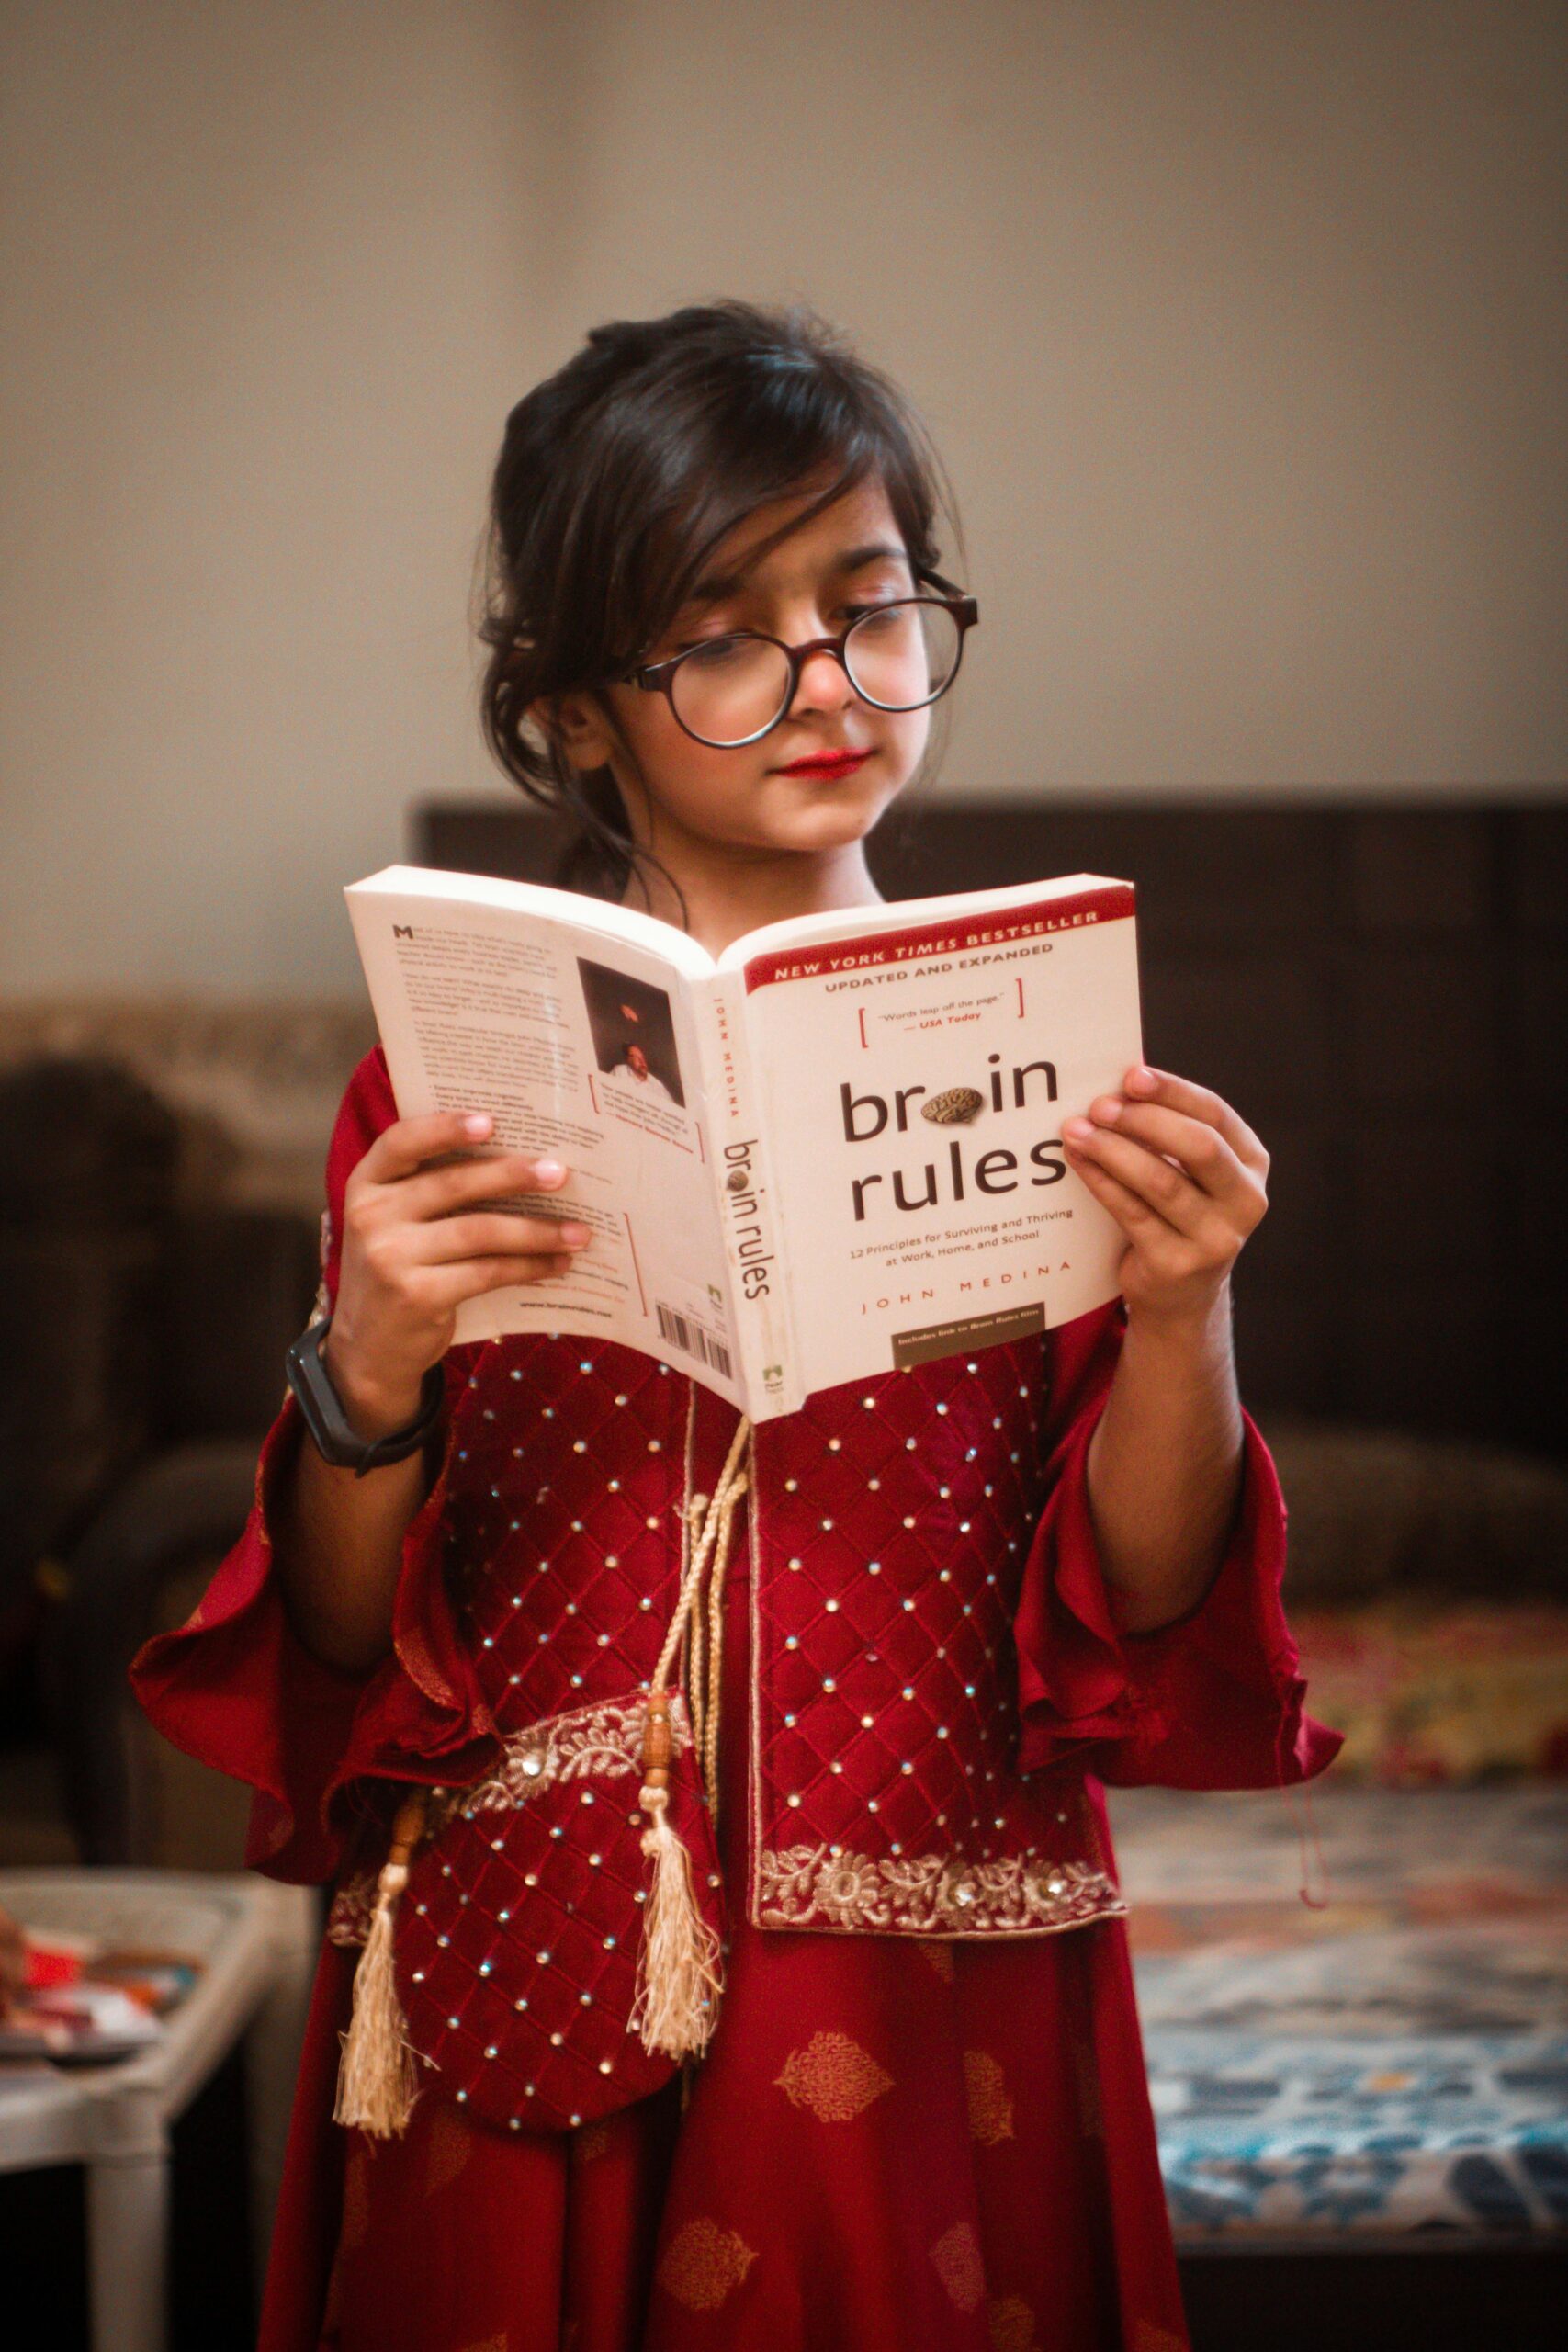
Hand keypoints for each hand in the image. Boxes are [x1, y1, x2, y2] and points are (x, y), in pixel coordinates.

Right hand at [325, 1110, 589, 1436]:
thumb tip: (523, 1162)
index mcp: (366, 1184)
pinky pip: (487, 1272)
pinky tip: (557, 1264)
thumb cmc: (399, 1268)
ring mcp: (391, 1257)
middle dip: (513, 1176)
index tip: (492, 1121)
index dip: (445, 1128)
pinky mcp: (417, 1295)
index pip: (401, 1142)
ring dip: (536, 1230)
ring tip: (578, 1231)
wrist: (370, 1347)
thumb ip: (431, 1190)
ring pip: (479, 1231)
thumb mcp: (396, 1223)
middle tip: (560, 1174)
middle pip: (453, 1184)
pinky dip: (528, 1266)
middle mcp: (370, 1216)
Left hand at [1060, 1064, 1268, 1327]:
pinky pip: (1132, 1213)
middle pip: (1198, 1146)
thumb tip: (1119, 1087)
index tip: (1132, 1076)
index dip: (1173, 1092)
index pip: (1216, 1115)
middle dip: (1145, 1120)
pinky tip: (1080, 1161)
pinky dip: (1102, 1182)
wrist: (1181, 1292)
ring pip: (1161, 1181)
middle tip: (1100, 1106)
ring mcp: (1216, 1238)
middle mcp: (1246, 1201)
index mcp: (1252, 1164)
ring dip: (1113, 1150)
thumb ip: (1170, 1133)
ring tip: (1077, 1130)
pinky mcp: (1178, 1264)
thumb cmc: (1179, 1214)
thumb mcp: (1191, 1173)